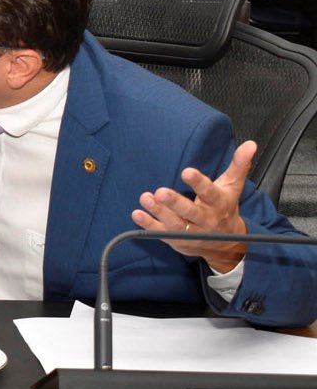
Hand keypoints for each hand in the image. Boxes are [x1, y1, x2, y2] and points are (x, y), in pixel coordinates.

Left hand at [132, 139, 256, 273]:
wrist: (226, 244)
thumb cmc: (225, 207)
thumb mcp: (233, 186)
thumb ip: (239, 165)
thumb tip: (250, 144)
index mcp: (219, 204)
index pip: (210, 192)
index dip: (199, 183)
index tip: (187, 172)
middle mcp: (206, 219)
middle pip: (191, 212)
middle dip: (175, 203)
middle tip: (161, 192)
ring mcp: (191, 232)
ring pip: (175, 224)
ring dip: (159, 212)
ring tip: (145, 198)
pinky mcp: (177, 240)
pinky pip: (162, 234)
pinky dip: (149, 225)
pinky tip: (138, 213)